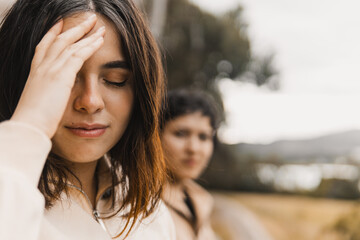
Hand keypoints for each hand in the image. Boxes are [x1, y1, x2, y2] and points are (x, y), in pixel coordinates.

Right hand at [11, 14, 104, 137]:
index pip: (44, 47)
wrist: (29, 126)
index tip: (60, 23)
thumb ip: (46, 96)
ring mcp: (51, 69)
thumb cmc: (34, 121)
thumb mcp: (38, 103)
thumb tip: (52, 99)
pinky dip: (90, 45)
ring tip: (100, 26)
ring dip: (87, 34)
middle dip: (75, 27)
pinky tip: (100, 40)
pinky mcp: (62, 75)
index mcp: (35, 73)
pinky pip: (79, 55)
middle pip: (60, 40)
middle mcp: (42, 67)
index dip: (52, 33)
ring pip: (71, 44)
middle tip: (88, 19)